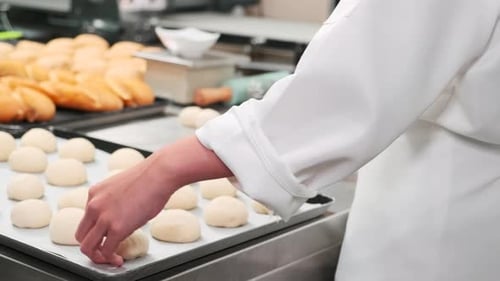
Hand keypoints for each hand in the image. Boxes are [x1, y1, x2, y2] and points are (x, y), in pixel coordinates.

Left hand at [75, 136, 232, 265]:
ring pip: (88, 247)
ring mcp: (104, 217)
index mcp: (94, 194)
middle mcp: (94, 205)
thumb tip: (122, 215)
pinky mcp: (118, 228)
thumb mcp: (122, 187)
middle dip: (91, 247)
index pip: (86, 220)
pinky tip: (119, 260)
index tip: (104, 238)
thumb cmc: (150, 177)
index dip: (94, 232)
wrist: (159, 173)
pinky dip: (110, 259)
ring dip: (97, 257)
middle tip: (103, 252)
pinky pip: (106, 251)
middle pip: (80, 235)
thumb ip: (114, 201)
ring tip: (109, 259)